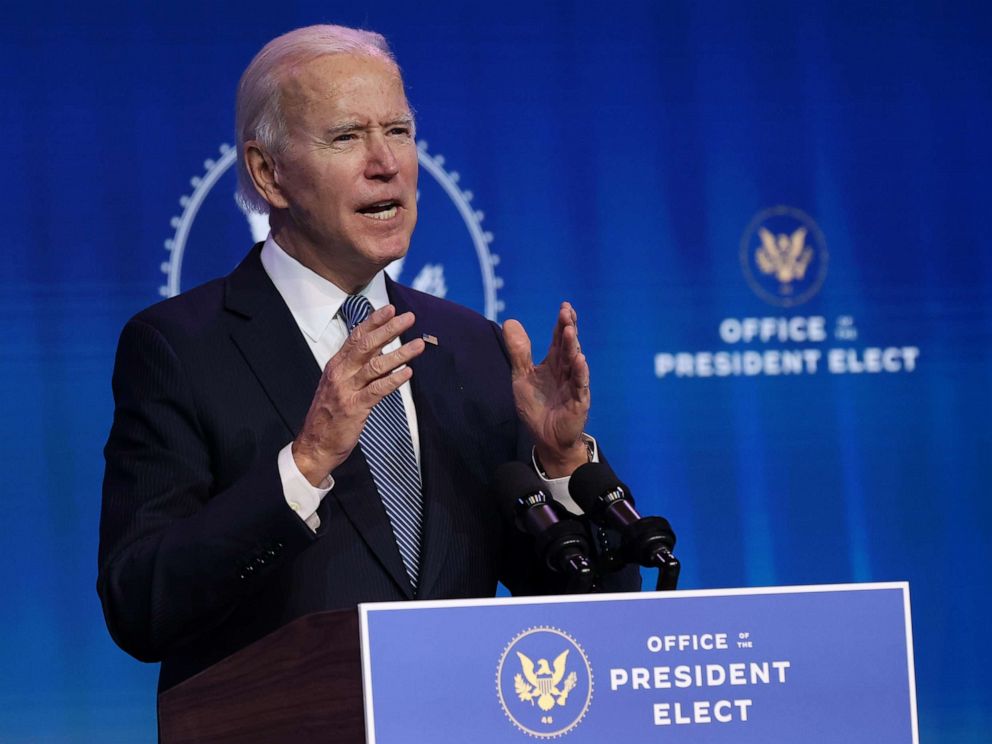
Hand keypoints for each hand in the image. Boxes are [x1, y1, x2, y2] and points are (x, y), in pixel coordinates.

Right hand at [292, 305, 425, 485]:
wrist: (314, 444)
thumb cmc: (330, 414)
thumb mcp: (338, 385)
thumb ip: (356, 368)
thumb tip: (380, 353)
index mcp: (336, 365)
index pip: (356, 336)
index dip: (374, 321)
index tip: (391, 308)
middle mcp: (340, 373)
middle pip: (366, 345)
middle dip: (389, 329)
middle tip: (409, 318)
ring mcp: (346, 390)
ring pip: (375, 365)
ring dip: (400, 353)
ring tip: (418, 345)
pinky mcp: (355, 408)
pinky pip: (378, 390)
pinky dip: (394, 380)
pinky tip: (408, 373)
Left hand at [503, 302, 589, 477]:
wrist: (545, 437)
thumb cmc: (536, 407)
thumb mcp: (521, 376)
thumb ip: (519, 351)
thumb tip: (511, 321)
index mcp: (554, 363)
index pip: (559, 339)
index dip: (562, 323)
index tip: (564, 307)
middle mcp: (566, 371)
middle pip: (568, 346)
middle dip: (568, 330)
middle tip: (567, 313)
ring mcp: (574, 385)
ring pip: (574, 362)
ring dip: (573, 346)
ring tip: (570, 331)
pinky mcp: (578, 401)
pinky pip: (580, 384)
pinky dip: (580, 372)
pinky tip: (580, 359)